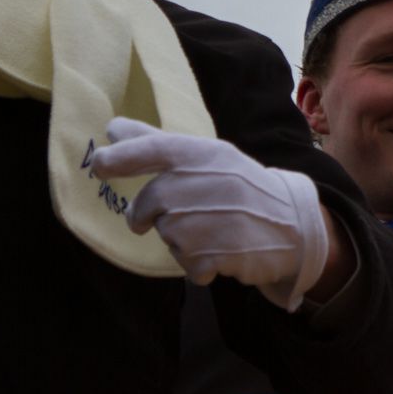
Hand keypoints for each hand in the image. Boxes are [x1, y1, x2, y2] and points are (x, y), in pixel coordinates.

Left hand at [90, 117, 330, 310]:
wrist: (292, 223)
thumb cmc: (240, 186)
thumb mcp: (206, 157)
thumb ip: (155, 143)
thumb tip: (111, 129)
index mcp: (200, 154)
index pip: (150, 149)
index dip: (118, 157)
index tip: (100, 164)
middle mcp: (199, 182)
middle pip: (147, 206)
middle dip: (153, 216)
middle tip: (183, 213)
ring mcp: (205, 220)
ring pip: (165, 236)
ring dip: (182, 240)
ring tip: (215, 228)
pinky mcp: (212, 254)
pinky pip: (185, 264)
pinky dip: (199, 264)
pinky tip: (223, 249)